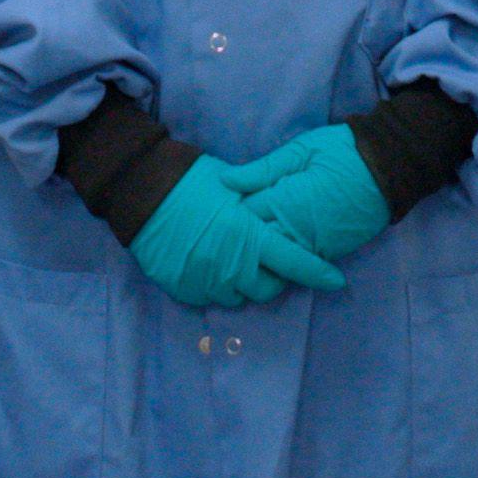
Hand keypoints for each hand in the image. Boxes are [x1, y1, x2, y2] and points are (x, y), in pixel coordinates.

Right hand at [130, 155, 351, 309]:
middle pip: (268, 289)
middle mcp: (231, 266)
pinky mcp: (183, 290)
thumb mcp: (233, 182)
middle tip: (268, 259)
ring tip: (235, 260)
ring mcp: (206, 282)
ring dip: (243, 282)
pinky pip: (209, 298)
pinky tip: (210, 264)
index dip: (318, 273)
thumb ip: (259, 205)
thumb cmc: (191, 179)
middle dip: (274, 277)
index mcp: (249, 237)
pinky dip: (215, 285)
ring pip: (238, 297)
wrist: (141, 191)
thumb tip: (277, 211)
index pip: (294, 262)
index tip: (336, 281)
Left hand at [218, 125, 392, 266]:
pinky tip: (273, 251)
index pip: (245, 215)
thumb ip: (262, 168)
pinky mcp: (329, 252)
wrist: (389, 168)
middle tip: (227, 228)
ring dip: (261, 252)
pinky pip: (298, 263)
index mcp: (286, 200)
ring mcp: (315, 245)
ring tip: (246, 243)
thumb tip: (225, 180)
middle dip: (241, 236)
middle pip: (256, 243)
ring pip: (276, 259)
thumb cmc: (342, 152)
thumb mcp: (300, 150)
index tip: (222, 205)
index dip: (232, 210)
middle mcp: (298, 229)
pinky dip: (283, 258)